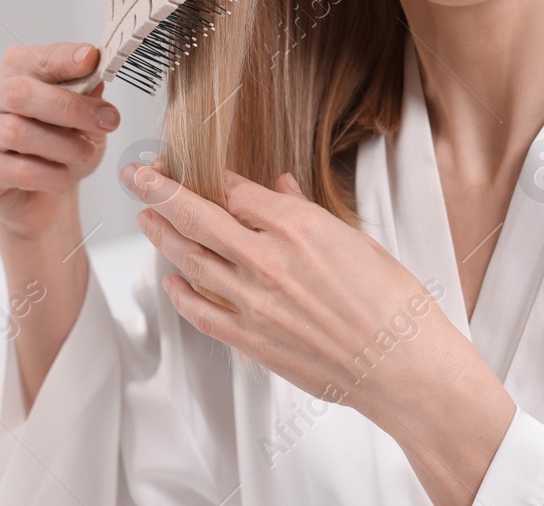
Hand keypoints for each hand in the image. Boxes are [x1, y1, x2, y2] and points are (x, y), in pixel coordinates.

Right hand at [0, 41, 120, 239]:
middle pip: (20, 93)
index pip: (33, 58)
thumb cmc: (62, 148)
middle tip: (106, 120)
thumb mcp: (85, 119)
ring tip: (85, 152)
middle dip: (69, 106)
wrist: (45, 196)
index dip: (63, 58)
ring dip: (62, 144)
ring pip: (16, 132)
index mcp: (14, 73)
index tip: (91, 60)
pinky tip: (63, 177)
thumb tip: (96, 78)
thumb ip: (88, 96)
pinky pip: (16, 170)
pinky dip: (48, 174)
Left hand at [122, 159, 459, 416]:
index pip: (239, 192)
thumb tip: (280, 190)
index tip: (211, 177)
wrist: (404, 366)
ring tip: (144, 216)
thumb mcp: (356, 241)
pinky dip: (181, 293)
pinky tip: (171, 281)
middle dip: (160, 190)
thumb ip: (308, 213)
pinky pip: (202, 311)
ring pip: (191, 259)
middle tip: (138, 176)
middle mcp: (269, 260)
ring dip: (161, 234)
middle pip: (197, 216)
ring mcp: (255, 302)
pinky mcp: (252, 339)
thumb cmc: (394, 305)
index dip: (220, 182)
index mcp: (300, 227)